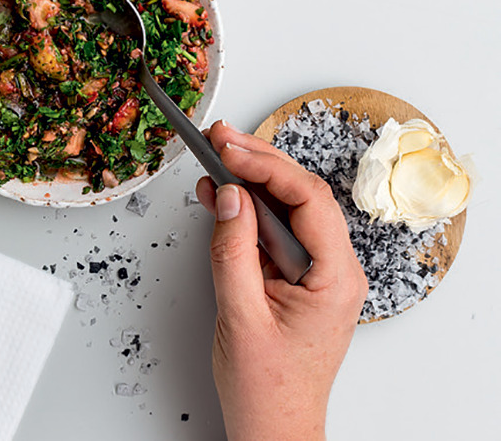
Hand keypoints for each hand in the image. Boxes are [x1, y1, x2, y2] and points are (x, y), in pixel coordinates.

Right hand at [197, 121, 367, 440]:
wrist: (273, 426)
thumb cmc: (265, 385)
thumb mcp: (240, 313)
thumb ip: (232, 250)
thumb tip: (229, 196)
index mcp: (335, 278)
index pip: (308, 200)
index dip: (266, 166)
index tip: (228, 147)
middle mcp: (335, 271)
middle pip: (300, 196)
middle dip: (258, 162)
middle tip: (218, 137)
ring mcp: (318, 274)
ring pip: (287, 210)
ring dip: (250, 182)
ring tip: (213, 155)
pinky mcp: (297, 278)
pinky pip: (275, 233)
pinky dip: (246, 211)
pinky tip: (219, 195)